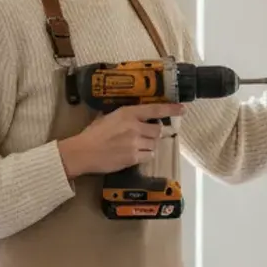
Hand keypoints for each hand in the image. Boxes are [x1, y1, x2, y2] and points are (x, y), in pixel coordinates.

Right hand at [58, 103, 183, 178]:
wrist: (83, 152)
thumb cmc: (92, 134)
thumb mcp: (107, 117)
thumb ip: (123, 116)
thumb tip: (134, 115)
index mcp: (127, 113)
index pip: (155, 109)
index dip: (171, 109)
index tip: (182, 109)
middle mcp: (134, 126)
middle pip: (158, 130)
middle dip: (155, 133)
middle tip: (147, 136)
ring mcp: (135, 143)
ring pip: (154, 144)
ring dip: (149, 145)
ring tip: (136, 146)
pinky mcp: (133, 157)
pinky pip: (148, 156)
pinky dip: (145, 156)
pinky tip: (134, 155)